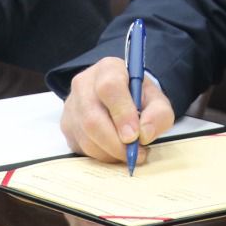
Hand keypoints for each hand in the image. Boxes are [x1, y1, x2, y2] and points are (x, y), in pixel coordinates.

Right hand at [59, 57, 174, 163]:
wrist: (121, 99)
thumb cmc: (138, 98)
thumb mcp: (156, 100)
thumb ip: (158, 114)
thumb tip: (144, 134)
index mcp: (108, 69)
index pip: (109, 88)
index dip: (122, 114)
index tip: (134, 136)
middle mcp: (84, 84)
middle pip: (92, 118)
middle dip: (116, 143)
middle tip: (135, 153)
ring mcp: (71, 105)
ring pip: (86, 137)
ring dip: (110, 152)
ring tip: (129, 152)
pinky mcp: (67, 125)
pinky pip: (81, 148)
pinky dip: (102, 155)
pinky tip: (114, 150)